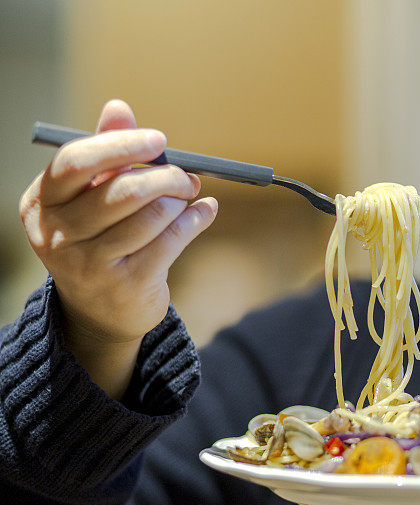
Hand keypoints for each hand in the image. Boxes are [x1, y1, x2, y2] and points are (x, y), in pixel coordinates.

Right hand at [19, 99, 216, 397]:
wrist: (101, 310)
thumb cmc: (99, 237)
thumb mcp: (93, 195)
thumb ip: (105, 150)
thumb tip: (119, 107)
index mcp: (42, 203)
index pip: (76, 161)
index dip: (121, 145)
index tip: (159, 140)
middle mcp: (56, 235)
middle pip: (121, 190)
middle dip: (166, 176)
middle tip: (187, 175)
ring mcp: (89, 264)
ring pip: (152, 216)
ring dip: (181, 201)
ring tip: (190, 196)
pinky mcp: (126, 285)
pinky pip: (172, 241)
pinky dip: (196, 220)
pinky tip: (205, 212)